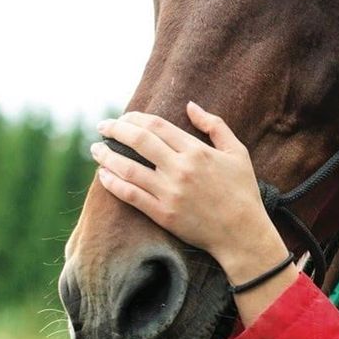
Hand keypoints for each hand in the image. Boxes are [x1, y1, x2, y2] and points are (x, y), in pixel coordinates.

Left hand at [90, 102, 287, 281]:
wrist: (242, 233)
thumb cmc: (242, 191)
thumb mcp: (237, 152)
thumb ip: (215, 125)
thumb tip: (190, 106)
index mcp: (197, 151)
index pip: (157, 126)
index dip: (135, 118)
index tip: (123, 117)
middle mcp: (180, 169)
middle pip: (139, 141)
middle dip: (115, 130)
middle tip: (102, 126)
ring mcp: (169, 192)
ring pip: (128, 168)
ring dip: (107, 156)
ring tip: (96, 149)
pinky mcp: (162, 214)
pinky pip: (130, 195)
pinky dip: (113, 183)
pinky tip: (102, 175)